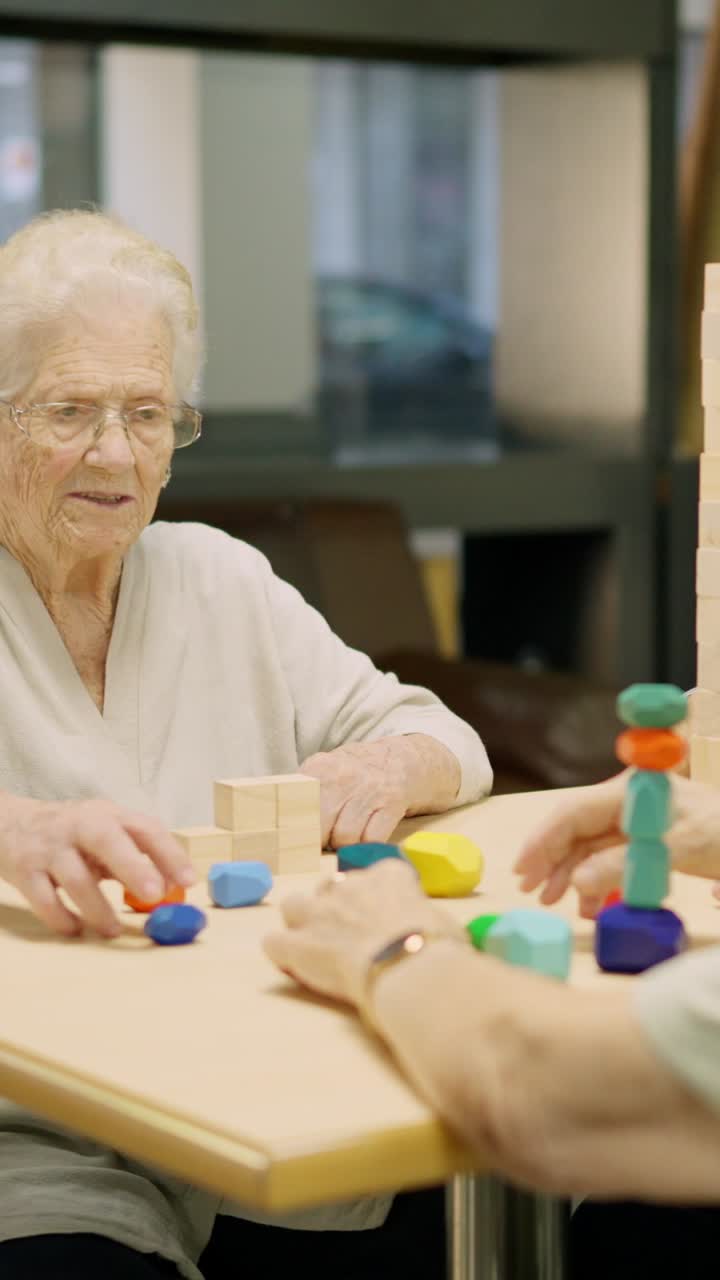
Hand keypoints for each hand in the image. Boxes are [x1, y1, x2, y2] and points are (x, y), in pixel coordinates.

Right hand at [0, 794, 194, 937]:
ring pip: (74, 878)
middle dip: (132, 867)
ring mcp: (50, 848)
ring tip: (113, 930)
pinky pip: (44, 899)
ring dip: (97, 908)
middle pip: (106, 840)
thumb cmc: (70, 833)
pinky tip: (74, 929)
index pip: (144, 828)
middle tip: (154, 894)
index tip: (188, 880)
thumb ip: (134, 855)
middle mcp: (80, 826)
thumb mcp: (103, 833)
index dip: (169, 853)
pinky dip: (61, 918)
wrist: (8, 823)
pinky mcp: (24, 870)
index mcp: (108, 816)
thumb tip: (172, 887)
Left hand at [264, 858, 462, 1005]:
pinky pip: (274, 942)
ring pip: (294, 905)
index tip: (382, 918)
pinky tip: (294, 967)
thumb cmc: (437, 947)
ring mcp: (319, 912)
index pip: (373, 876)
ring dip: (301, 923)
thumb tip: (434, 935)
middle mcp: (349, 886)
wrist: (410, 967)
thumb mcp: (443, 922)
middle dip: (333, 907)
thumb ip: (427, 920)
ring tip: (314, 947)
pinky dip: (282, 954)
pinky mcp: (298, 944)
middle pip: (329, 887)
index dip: (374, 899)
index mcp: (388, 875)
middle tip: (349, 936)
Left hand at [300, 739, 413, 847]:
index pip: (295, 806)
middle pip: (318, 827)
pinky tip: (365, 835)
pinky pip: (371, 839)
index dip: (293, 829)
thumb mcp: (327, 769)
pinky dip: (366, 844)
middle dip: (319, 841)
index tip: (291, 841)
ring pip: (345, 837)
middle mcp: (343, 777)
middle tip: (323, 840)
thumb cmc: (356, 772)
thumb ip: (303, 791)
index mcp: (320, 768)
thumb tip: (279, 820)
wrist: (402, 759)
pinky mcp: (391, 804)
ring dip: (344, 844)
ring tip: (346, 835)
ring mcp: (369, 790)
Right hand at [515, 772, 719, 916]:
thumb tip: (577, 882)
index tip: (523, 869)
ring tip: (554, 902)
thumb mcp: (677, 848)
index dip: (543, 840)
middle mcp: (625, 804)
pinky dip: (596, 881)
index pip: (573, 813)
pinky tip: (588, 904)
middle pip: (575, 830)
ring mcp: (633, 822)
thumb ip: (624, 863)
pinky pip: (608, 859)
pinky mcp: (643, 841)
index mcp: (628, 793)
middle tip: (532, 892)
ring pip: (589, 847)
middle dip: (551, 860)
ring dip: (571, 874)